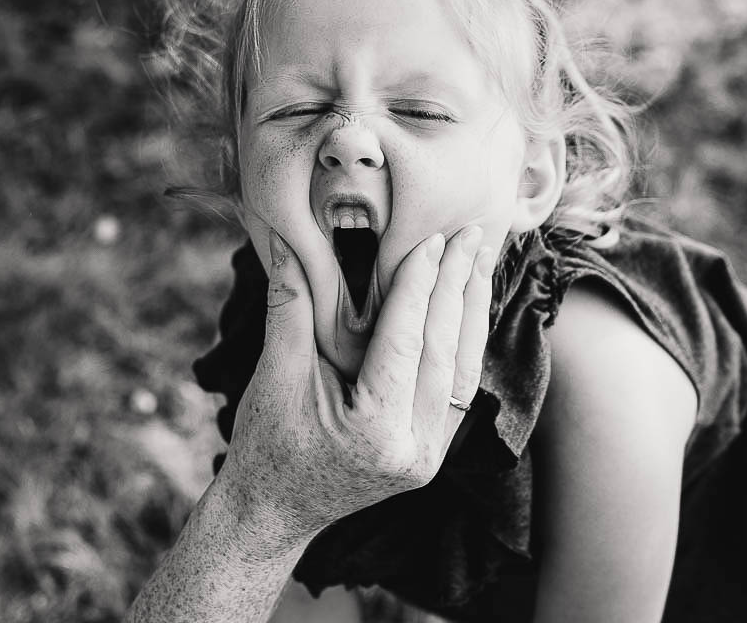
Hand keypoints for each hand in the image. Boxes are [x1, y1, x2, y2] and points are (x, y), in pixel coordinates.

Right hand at [219, 226, 494, 540]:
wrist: (271, 511)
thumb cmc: (265, 446)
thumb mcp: (274, 376)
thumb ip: (290, 307)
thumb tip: (289, 240)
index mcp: (374, 431)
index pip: (408, 341)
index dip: (421, 284)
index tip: (434, 238)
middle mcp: (414, 449)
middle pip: (446, 352)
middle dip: (459, 288)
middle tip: (471, 235)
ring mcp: (429, 456)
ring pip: (464, 371)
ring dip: (472, 312)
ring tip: (481, 261)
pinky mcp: (432, 452)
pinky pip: (458, 389)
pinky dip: (463, 343)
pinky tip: (467, 306)